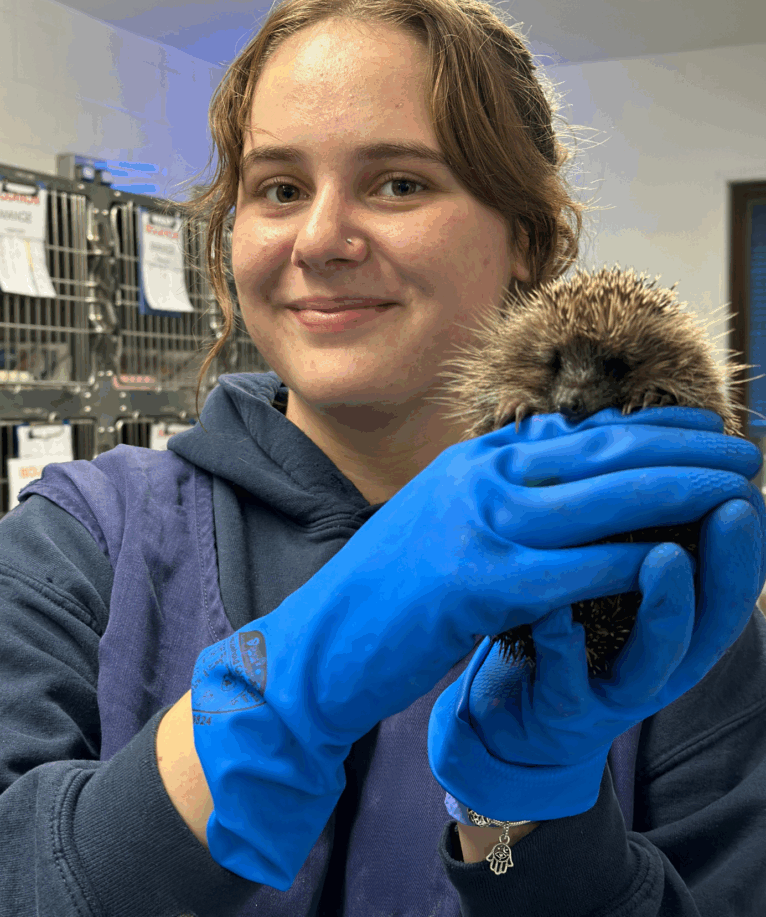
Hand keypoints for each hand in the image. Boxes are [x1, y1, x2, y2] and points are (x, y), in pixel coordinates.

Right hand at [191, 407, 760, 886]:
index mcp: (476, 462)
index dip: (653, 429)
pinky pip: (571, 566)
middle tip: (746, 450)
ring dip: (675, 494)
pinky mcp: (475, 583)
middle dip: (683, 451)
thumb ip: (499, 480)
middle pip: (601, 454)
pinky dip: (628, 558)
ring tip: (737, 491)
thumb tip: (552, 443)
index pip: (582, 433)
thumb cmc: (392, 585)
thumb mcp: (445, 513)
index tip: (707, 430)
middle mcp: (479, 479)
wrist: (324, 639)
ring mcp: (475, 526)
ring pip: (598, 500)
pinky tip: (673, 556)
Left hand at [428, 491, 765, 822]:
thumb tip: (659, 434)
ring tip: (667, 557)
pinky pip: (566, 682)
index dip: (745, 534)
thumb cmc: (570, 620)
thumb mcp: (608, 571)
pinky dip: (563, 647)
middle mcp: (659, 656)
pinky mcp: (559, 710)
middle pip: (711, 615)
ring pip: (653, 657)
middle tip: (739, 505)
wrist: (514, 705)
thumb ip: (631, 519)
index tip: (749, 475)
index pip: (728, 574)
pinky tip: (554, 614)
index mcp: (678, 616)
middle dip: (727, 559)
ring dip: (665, 607)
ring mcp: (609, 688)